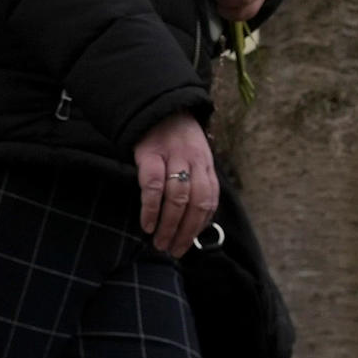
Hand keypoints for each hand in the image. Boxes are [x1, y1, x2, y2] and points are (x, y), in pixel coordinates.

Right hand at [133, 113, 219, 258]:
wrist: (156, 107)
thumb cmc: (176, 139)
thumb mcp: (194, 156)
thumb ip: (196, 183)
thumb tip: (194, 222)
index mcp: (206, 164)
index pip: (210, 200)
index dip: (199, 226)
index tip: (188, 244)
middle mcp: (194, 160)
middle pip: (196, 203)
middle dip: (185, 232)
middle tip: (174, 251)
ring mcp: (173, 156)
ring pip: (177, 197)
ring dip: (169, 225)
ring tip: (160, 243)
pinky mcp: (150, 153)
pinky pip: (153, 186)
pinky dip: (151, 208)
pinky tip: (147, 223)